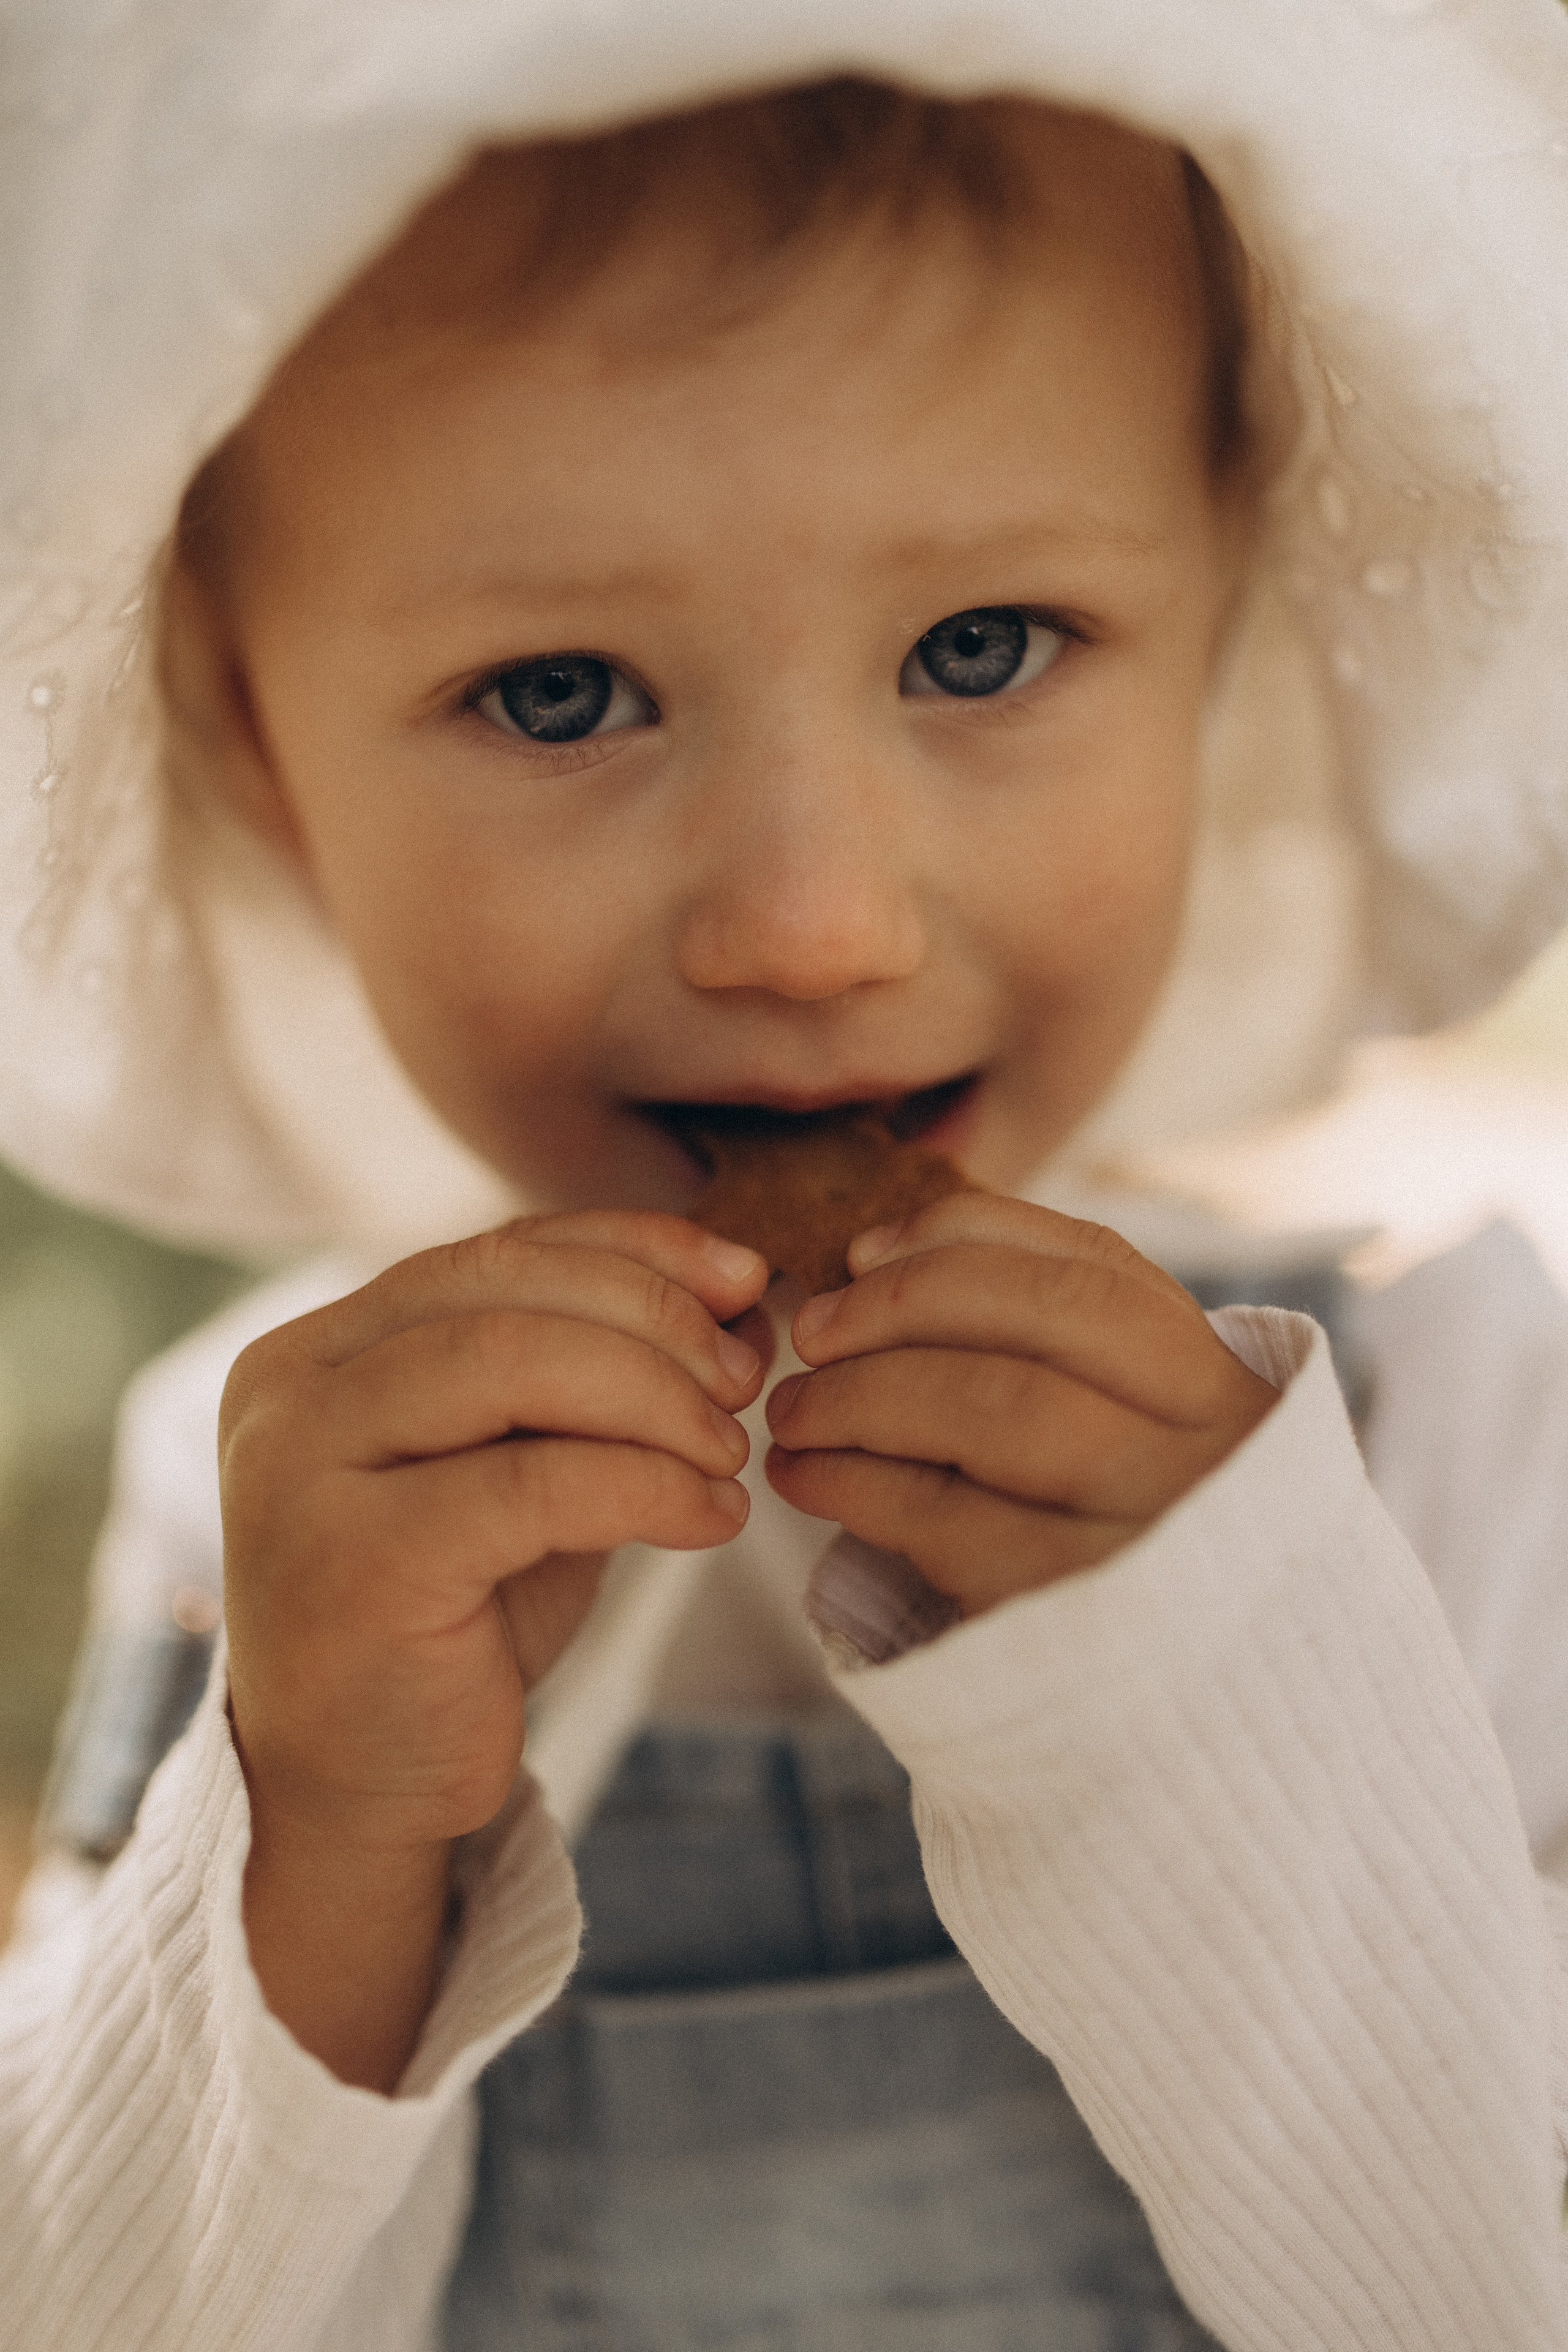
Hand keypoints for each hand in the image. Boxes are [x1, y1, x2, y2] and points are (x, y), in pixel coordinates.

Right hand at [220, 1212, 769, 2085]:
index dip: (633, 1249)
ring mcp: (302, 1468)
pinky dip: (649, 1485)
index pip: (496, 1252)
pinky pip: (535, 1482)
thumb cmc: (453, 1625)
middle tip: (745, 1384)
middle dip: (655, 1321)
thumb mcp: (528, 1474)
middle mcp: (291, 1387)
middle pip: (507, 1292)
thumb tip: (747, 1300)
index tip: (746, 1279)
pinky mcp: (353, 1560)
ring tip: (731, 1454)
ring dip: (658, 1397)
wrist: (358, 1796)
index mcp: (322, 1348)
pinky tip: (712, 1517)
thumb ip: (602, 1384)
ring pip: (516, 1363)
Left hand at [765, 1193, 1276, 1616]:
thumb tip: (875, 1252)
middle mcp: (1206, 1447)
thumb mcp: (1118, 1428)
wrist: (1187, 1710)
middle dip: (898, 1310)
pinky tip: (803, 1477)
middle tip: (809, 1333)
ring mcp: (1150, 1532)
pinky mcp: (1077, 1620)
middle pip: (1043, 1320)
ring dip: (863, 1394)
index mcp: (1219, 1381)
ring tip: (795, 1410)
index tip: (861, 1252)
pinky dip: (854, 1484)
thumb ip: (1033, 1329)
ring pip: (997, 1409)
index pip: (1092, 1265)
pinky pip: (948, 1523)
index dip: (960, 1239)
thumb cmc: (1114, 1538)